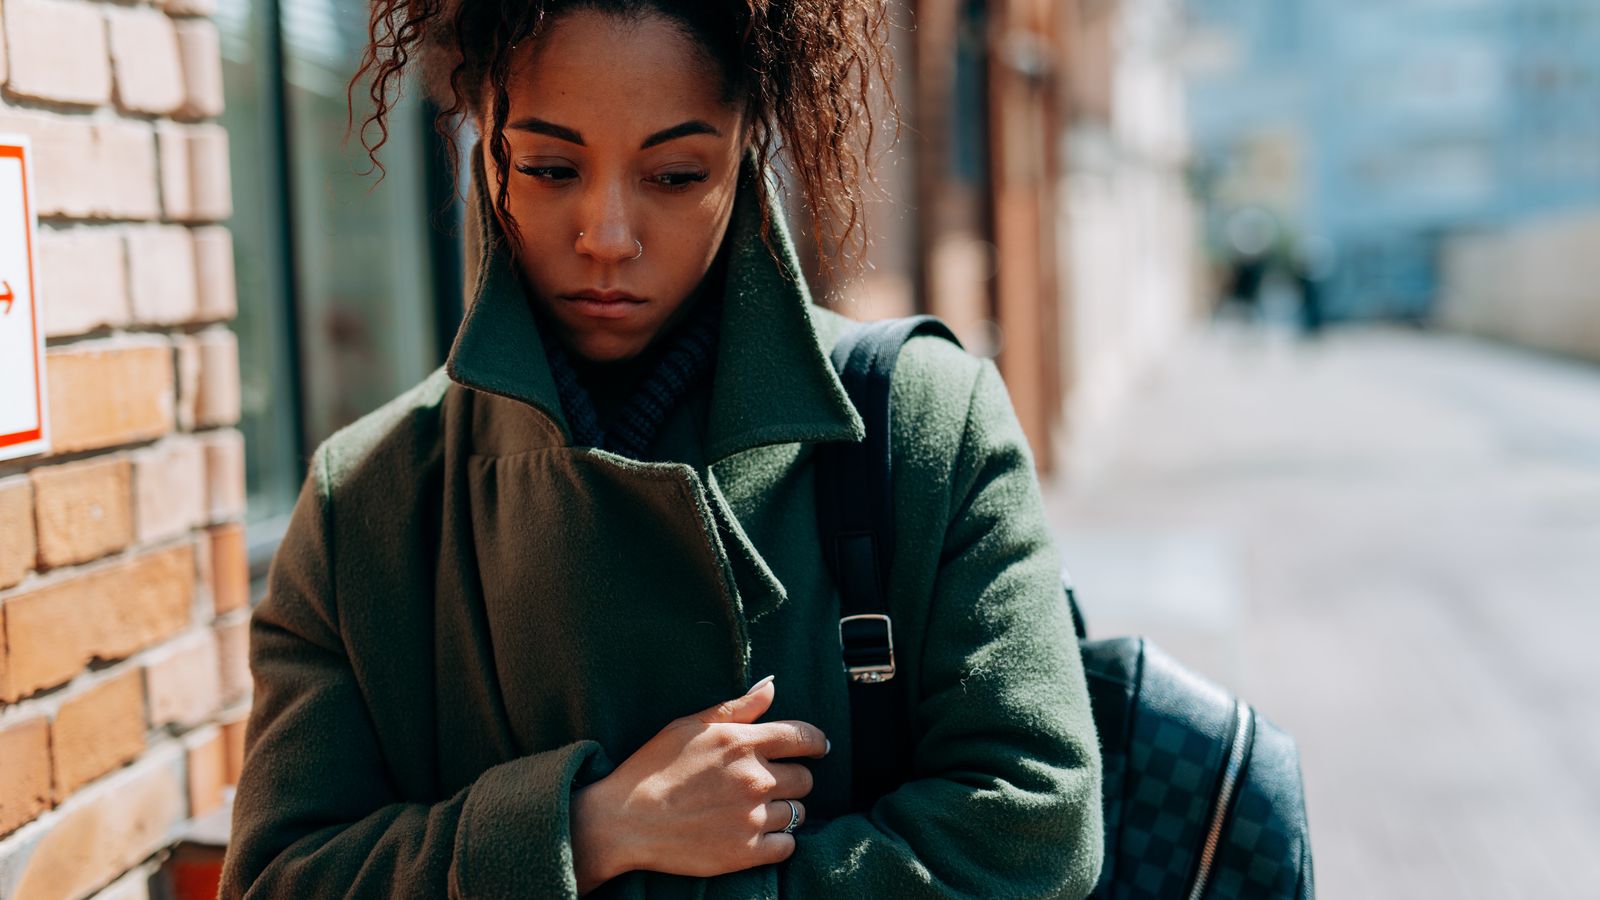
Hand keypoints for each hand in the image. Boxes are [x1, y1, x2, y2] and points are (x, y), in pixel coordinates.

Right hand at [570, 677, 828, 890]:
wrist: (623, 821)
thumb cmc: (652, 768)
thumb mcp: (690, 725)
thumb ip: (736, 707)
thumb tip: (772, 686)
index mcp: (742, 743)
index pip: (803, 737)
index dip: (817, 742)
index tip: (819, 747)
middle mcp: (754, 778)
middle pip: (805, 778)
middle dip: (793, 778)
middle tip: (772, 783)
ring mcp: (752, 817)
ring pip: (797, 813)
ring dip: (784, 810)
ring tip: (757, 809)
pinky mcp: (746, 852)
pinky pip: (787, 846)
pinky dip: (779, 841)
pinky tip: (757, 834)